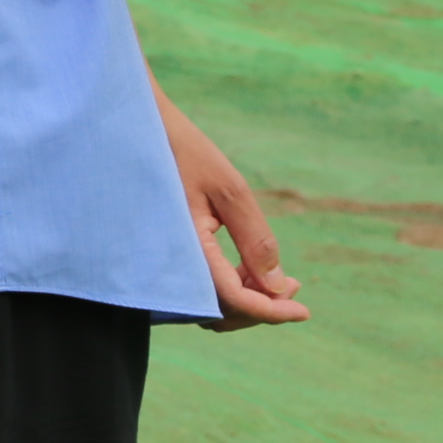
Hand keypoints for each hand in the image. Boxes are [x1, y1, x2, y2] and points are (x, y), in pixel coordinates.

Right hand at [157, 86, 307, 327]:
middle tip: (294, 284)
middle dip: (262, 307)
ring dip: (247, 300)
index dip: (272, 311)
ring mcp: (166, 263)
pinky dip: (229, 288)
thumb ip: (254, 239)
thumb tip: (278, 285)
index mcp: (187, 248)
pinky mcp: (167, 257)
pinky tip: (247, 267)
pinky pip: (200, 289)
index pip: (234, 299)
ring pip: (211, 305)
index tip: (304, 311)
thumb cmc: (183, 151)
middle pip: (223, 312)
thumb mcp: (229, 189)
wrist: (138, 129)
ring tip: (276, 277)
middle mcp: (171, 264)